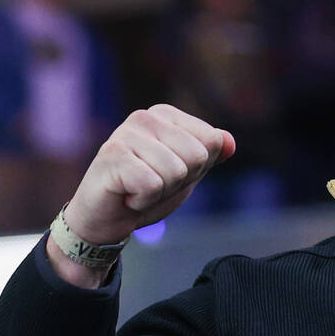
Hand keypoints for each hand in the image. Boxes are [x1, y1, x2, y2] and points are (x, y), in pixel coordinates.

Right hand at [48, 105, 234, 286]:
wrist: (105, 219)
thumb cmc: (144, 192)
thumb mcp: (186, 173)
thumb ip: (209, 155)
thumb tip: (229, 141)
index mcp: (166, 116)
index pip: (212, 142)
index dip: (196, 169)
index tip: (169, 174)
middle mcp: (145, 117)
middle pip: (197, 156)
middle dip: (180, 181)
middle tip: (152, 183)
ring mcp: (126, 133)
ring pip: (176, 172)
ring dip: (160, 192)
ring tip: (137, 188)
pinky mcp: (112, 155)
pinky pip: (153, 185)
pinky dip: (143, 200)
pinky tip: (126, 195)